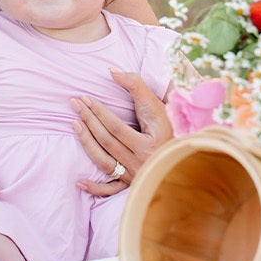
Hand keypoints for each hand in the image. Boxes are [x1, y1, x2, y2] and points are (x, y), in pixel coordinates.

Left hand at [73, 69, 172, 195]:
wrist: (185, 157)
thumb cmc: (169, 128)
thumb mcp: (158, 106)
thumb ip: (136, 85)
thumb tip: (111, 70)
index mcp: (148, 144)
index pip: (116, 127)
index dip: (98, 112)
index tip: (84, 98)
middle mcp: (141, 162)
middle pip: (106, 141)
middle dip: (88, 121)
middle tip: (74, 103)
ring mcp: (135, 175)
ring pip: (104, 162)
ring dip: (86, 144)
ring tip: (74, 125)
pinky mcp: (131, 185)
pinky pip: (110, 190)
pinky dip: (96, 188)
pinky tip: (79, 182)